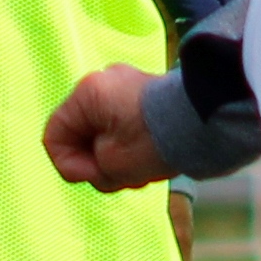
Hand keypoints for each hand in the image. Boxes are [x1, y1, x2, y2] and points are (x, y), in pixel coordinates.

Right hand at [42, 62, 168, 192]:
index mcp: (87, 94)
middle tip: (118, 179)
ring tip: (138, 172)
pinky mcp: (146, 94)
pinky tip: (148, 160)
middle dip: (95, 162)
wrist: (205, 122)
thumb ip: (91, 168)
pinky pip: (124, 124)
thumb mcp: (112, 165)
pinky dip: (129, 146)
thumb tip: (98, 165)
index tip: (94, 177)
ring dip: (114, 157)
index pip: (55, 135)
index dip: (68, 165)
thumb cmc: (156, 141)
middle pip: (81, 133)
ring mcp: (126, 84)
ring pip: (104, 131)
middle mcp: (103, 81)